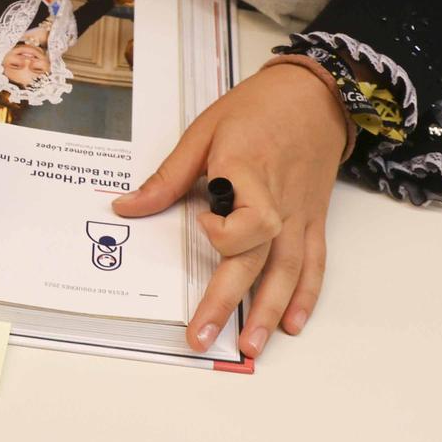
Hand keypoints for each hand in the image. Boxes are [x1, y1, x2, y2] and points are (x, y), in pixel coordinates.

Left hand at [111, 63, 347, 359]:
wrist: (314, 95)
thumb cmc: (256, 108)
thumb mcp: (204, 131)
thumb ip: (168, 176)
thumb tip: (127, 206)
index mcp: (249, 175)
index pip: (246, 222)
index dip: (223, 232)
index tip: (202, 222)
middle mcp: (278, 203)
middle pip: (258, 260)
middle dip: (229, 303)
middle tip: (203, 338)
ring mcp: (300, 216)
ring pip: (288, 272)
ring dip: (268, 312)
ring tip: (251, 346)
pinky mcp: (313, 221)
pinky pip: (313, 264)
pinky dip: (305, 295)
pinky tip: (292, 322)